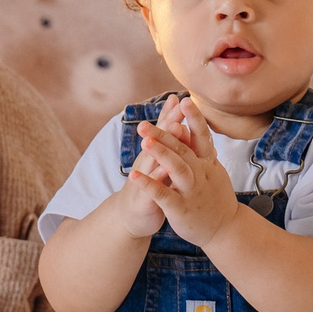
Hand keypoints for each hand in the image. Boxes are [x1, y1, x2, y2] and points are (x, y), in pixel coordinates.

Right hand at [108, 95, 185, 237]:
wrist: (132, 214)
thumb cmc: (150, 185)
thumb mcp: (160, 163)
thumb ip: (168, 144)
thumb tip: (178, 123)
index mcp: (155, 154)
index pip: (164, 130)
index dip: (171, 114)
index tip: (180, 97)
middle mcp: (148, 161)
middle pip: (158, 138)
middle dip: (168, 121)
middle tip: (178, 105)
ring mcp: (145, 178)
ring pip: (153, 159)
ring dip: (161, 144)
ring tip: (173, 130)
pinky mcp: (144, 197)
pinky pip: (150, 186)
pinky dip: (155, 177)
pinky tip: (163, 170)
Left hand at [134, 97, 240, 248]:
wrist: (225, 229)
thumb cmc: (214, 196)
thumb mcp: (211, 170)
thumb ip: (199, 150)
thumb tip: (189, 126)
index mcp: (207, 162)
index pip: (201, 135)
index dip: (194, 118)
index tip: (184, 100)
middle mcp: (201, 173)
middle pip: (183, 149)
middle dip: (165, 134)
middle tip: (146, 122)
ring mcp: (191, 190)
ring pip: (177, 168)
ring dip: (161, 153)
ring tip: (144, 140)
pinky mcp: (181, 208)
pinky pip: (164, 194)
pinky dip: (149, 184)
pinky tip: (134, 175)